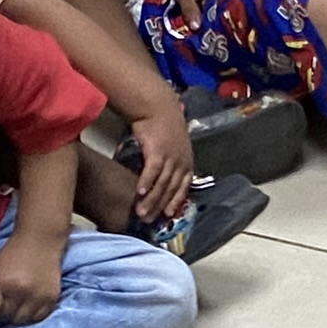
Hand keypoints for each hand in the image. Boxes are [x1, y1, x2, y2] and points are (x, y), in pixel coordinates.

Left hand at [0, 235, 64, 327]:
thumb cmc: (13, 253)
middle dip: (2, 316)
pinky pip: (39, 318)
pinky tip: (29, 306)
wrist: (41, 239)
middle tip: (3, 309)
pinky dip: (32, 315)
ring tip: (16, 307)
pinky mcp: (51, 298)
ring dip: (17, 317)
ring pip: (22, 321)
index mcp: (1, 282)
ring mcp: (37, 296)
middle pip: (6, 318)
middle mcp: (19, 291)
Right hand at [127, 101, 195, 220]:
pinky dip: (146, 183)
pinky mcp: (158, 151)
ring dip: (151, 200)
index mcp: (187, 161)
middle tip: (149, 220)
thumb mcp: (174, 145)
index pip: (183, 187)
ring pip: (162, 184)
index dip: (176, 202)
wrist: (157, 107)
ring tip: (141, 212)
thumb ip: (171, 161)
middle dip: (160, 206)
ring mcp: (171, 157)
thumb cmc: (163, 126)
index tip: (168, 215)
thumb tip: (163, 176)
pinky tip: (139, 193)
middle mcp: (181, 162)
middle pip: (171, 190)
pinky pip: (152, 172)